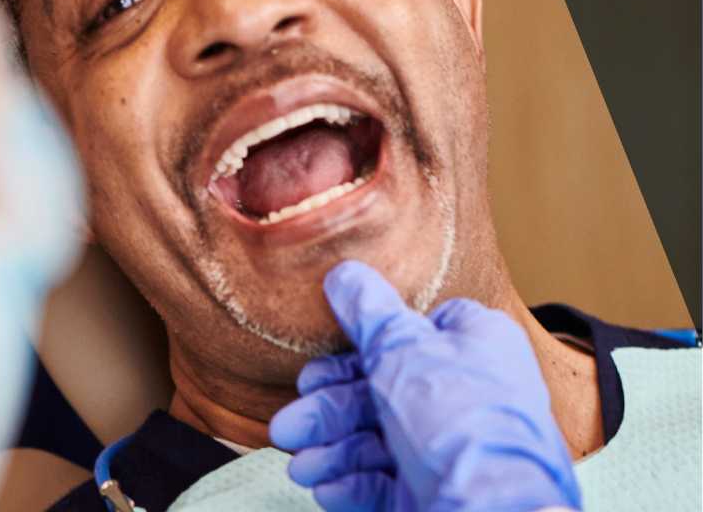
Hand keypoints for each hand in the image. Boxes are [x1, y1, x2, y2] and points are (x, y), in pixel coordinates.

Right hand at [269, 261, 581, 511]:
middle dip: (329, 410)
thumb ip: (368, 311)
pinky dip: (353, 482)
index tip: (317, 365)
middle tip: (289, 426)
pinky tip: (325, 487)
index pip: (411, 331)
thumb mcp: (402, 347)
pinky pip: (389, 480)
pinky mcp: (442, 490)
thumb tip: (345, 273)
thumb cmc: (459, 422)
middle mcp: (467, 394)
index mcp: (474, 345)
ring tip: (300, 465)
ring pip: (379, 438)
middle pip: (381, 390)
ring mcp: (455, 447)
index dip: (359, 348)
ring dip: (332, 450)